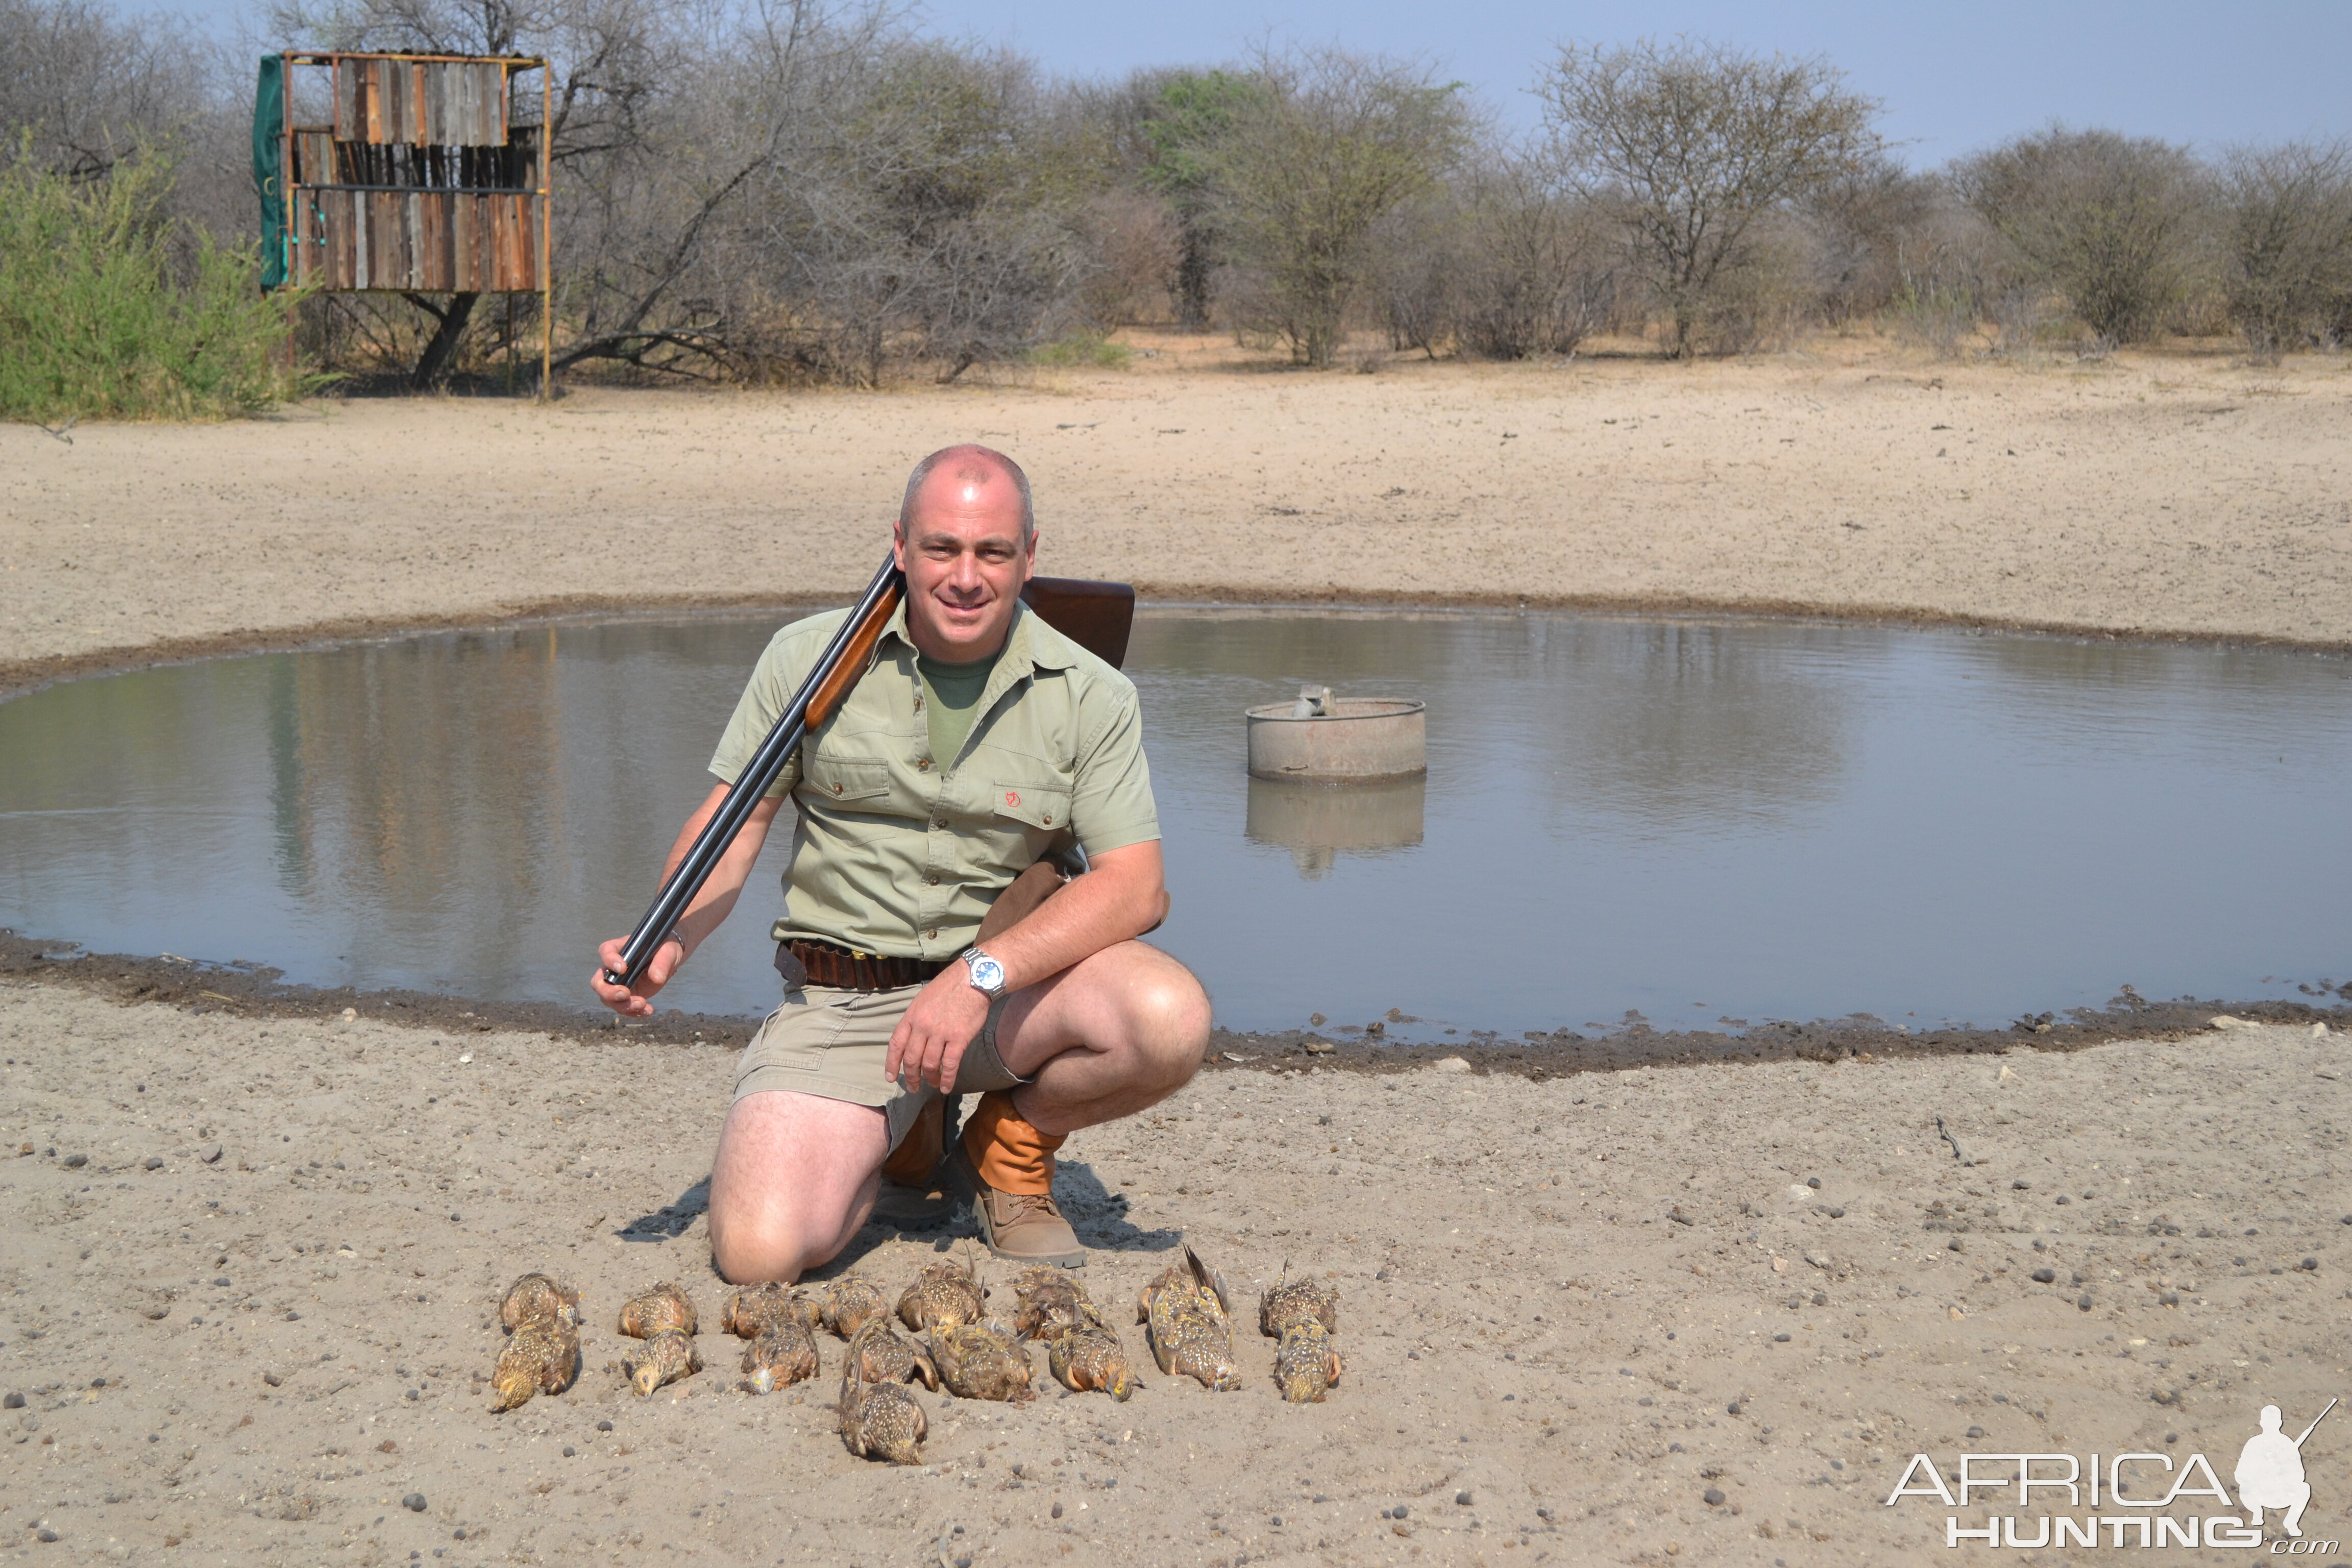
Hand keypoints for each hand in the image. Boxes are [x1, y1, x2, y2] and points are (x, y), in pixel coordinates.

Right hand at [592, 934, 680, 1018]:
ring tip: (643, 1004)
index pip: (606, 951)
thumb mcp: (668, 951)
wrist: (669, 960)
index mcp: (621, 948)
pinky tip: (648, 1011)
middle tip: (626, 993)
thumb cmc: (665, 949)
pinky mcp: (627, 996)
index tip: (623, 968)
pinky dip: (634, 1012)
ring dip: (623, 1005)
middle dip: (609, 992)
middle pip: (598, 982)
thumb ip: (662, 962)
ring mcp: (619, 983)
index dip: (610, 960)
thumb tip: (656, 979)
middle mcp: (613, 967)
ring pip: (609, 999)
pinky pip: (623, 1008)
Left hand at [885, 966, 990, 1092]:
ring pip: (929, 1065)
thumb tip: (913, 1038)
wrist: (974, 978)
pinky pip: (949, 1065)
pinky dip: (947, 1079)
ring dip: (930, 1079)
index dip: (891, 1064)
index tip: (891, 1077)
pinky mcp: (959, 1038)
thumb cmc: (950, 986)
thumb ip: (916, 1018)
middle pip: (911, 1059)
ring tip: (933, 1084)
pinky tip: (947, 1087)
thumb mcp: (924, 999)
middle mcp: (922, 1026)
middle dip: (911, 1077)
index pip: (896, 1045)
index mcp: (912, 1016)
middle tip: (913, 1087)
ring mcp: (940, 1033)